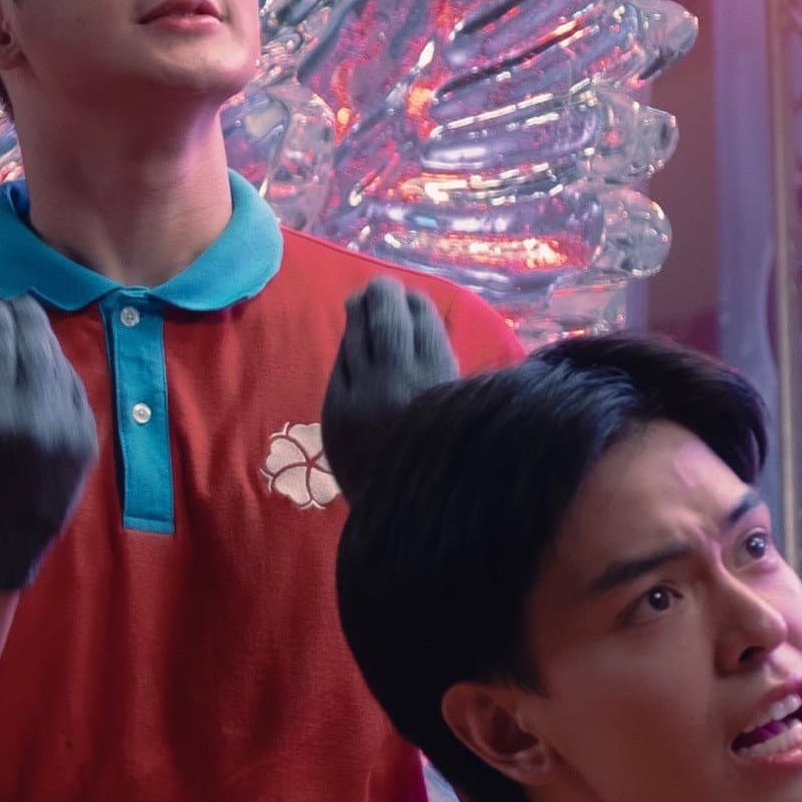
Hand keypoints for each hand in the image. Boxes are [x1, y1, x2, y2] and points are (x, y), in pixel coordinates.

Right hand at [0, 295, 98, 592]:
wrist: (1, 540)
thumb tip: (0, 337)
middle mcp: (35, 417)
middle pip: (36, 347)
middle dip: (27, 318)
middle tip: (19, 302)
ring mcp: (68, 430)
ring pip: (60, 366)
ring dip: (45, 344)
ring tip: (34, 329)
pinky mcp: (88, 441)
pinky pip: (75, 393)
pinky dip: (61, 377)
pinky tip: (49, 367)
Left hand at [320, 276, 460, 499]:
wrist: (408, 515)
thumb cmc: (448, 464)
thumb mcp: (466, 414)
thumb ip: (451, 373)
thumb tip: (435, 330)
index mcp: (440, 380)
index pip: (422, 322)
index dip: (415, 304)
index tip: (413, 297)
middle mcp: (398, 381)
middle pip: (386, 320)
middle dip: (383, 296)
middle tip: (380, 285)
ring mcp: (361, 396)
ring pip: (356, 340)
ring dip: (359, 315)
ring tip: (360, 300)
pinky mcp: (335, 413)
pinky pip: (340, 368)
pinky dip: (348, 351)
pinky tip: (351, 342)